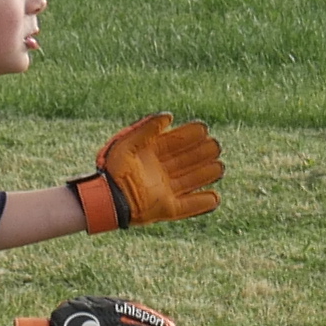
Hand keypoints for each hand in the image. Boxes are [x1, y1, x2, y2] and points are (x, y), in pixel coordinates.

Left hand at [71, 112, 221, 231]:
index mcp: (151, 155)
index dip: (190, 135)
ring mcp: (164, 191)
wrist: (105, 198)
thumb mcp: (127, 143)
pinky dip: (201, 203)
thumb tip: (169, 116)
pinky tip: (215, 198)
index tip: (203, 128)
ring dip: (206, 174)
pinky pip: (188, 207)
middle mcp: (160, 172)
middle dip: (202, 153)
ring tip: (220, 167)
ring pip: (191, 181)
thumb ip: (147, 129)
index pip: (175, 142)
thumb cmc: (112, 169)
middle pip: (187, 160)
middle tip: (215, 145)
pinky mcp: (165, 209)